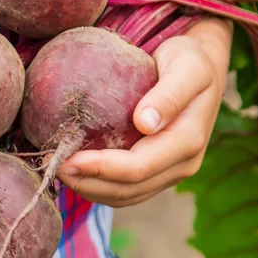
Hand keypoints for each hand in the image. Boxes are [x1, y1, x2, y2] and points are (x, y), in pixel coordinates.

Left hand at [57, 18, 231, 207]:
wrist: (204, 69)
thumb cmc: (191, 61)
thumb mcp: (187, 67)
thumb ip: (170, 94)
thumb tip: (145, 123)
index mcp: (187, 142)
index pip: (138, 167)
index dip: (100, 169)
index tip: (67, 159)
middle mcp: (182, 164)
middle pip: (129, 190)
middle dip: (88, 184)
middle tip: (52, 168)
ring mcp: (171, 172)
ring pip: (127, 196)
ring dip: (91, 190)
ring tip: (59, 172)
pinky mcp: (160, 172)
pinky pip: (128, 190)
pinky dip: (100, 186)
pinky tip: (77, 171)